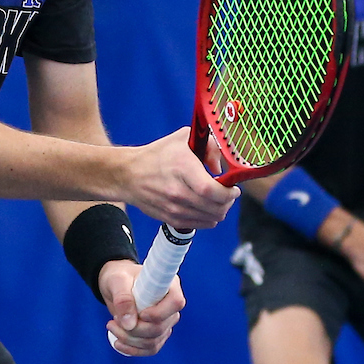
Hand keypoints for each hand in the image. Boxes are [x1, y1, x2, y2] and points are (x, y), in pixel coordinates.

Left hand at [100, 260, 184, 355]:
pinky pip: (150, 349)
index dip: (159, 313)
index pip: (176, 302)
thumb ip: (123, 298)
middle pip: (161, 327)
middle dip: (135, 330)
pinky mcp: (157, 334)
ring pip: (154, 341)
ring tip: (112, 326)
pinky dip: (133, 349)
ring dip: (130, 340)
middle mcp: (170, 305)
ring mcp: (165, 321)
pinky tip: (118, 343)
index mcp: (168, 285)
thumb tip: (130, 324)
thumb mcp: (117, 281)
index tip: (140, 314)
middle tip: (114, 320)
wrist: (116, 286)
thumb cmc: (120, 277)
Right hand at [124, 128, 238, 228]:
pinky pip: (200, 225)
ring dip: (221, 210)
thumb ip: (209, 147)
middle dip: (228, 201)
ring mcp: (174, 208)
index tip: (234, 188)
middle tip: (229, 193)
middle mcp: (178, 191)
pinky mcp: (171, 218)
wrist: (129, 175)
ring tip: (219, 199)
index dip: (228, 193)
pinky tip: (207, 206)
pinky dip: (209, 218)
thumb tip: (222, 166)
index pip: (211, 190)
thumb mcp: (183, 139)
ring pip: (211, 218)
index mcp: (182, 168)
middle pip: (215, 207)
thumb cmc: (158, 155)